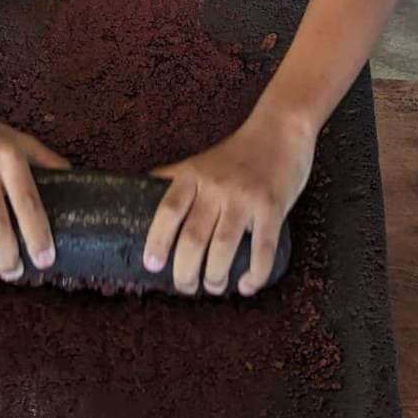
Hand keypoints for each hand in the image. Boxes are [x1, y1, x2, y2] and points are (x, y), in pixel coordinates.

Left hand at [142, 106, 314, 296]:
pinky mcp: (273, 206)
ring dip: (215, 277)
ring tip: (213, 287)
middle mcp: (217, 186)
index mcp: (194, 175)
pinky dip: (254, 274)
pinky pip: (263, 249)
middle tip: (185, 287)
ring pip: (224, 247)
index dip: (157, 240)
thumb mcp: (200, 161)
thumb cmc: (236, 153)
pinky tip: (246, 285)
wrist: (279, 131)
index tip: (152, 266)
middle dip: (185, 272)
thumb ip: (175, 180)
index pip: (168, 210)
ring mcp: (245, 197)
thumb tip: (137, 200)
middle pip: (193, 237)